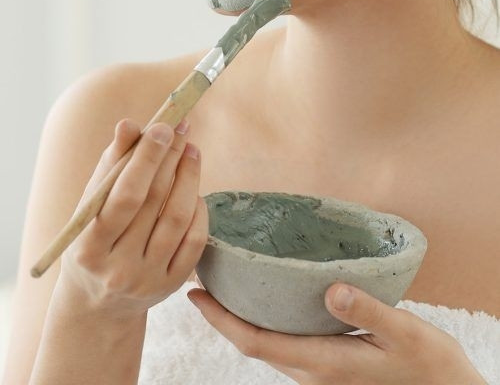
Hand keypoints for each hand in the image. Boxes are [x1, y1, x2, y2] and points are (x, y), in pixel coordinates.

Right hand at [59, 118, 207, 318]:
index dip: (146, 159)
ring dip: (189, 177)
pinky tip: (195, 190)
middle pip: (154, 202)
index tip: (163, 126)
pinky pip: (194, 241)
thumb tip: (129, 124)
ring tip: (191, 150)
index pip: (125, 196)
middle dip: (170, 158)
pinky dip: (198, 209)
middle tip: (181, 127)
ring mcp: (147, 280)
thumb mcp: (90, 204)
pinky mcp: (171, 286)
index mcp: (89, 246)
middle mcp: (118, 268)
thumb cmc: (93, 237)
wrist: (98, 302)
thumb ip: (111, 164)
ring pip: (178, 219)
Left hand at [187, 282, 486, 383]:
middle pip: (253, 342)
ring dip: (240, 317)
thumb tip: (331, 288)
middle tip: (201, 276)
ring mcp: (320, 373)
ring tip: (225, 282)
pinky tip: (266, 299)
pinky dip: (265, 321)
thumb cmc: (430, 367)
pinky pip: (284, 344)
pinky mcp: (329, 367)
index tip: (195, 294)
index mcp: (325, 363)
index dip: (221, 319)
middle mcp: (314, 371)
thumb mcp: (405, 334)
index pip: (257, 342)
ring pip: (267, 344)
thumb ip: (368, 309)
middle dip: (222, 313)